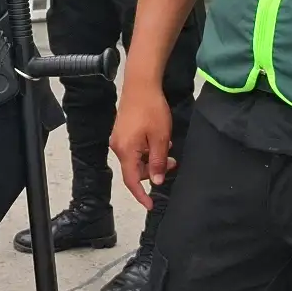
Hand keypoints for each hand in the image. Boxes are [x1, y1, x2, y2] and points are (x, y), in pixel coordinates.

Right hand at [110, 86, 175, 208]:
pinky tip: (158, 141)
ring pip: (135, 159)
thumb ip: (158, 161)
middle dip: (152, 171)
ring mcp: (118, 139)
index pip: (131, 181)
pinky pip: (133, 149)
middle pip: (134, 170)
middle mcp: (117, 147)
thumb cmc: (152, 110)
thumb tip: (156, 181)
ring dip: (151, 159)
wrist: (140, 84)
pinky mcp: (121, 132)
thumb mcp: (161, 138)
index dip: (141, 195)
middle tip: (173, 163)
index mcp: (126, 151)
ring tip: (168, 148)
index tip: (150, 205)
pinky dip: (146, 151)